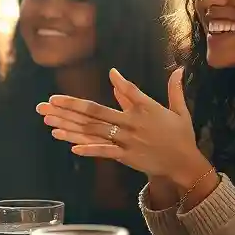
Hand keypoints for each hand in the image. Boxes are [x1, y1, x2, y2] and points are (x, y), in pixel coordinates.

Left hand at [38, 68, 205, 189]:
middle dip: (70, 107)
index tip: (107, 74)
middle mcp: (132, 123)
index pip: (129, 91)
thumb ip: (173, 90)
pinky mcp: (126, 157)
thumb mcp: (178, 110)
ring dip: (70, 126)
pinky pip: (104, 152)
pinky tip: (71, 146)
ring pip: (94, 132)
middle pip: (96, 113)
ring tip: (49, 121)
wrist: (184, 164)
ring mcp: (127, 140)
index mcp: (145, 108)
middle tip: (49, 102)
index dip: (119, 82)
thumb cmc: (180, 135)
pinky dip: (89, 149)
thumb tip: (177, 69)